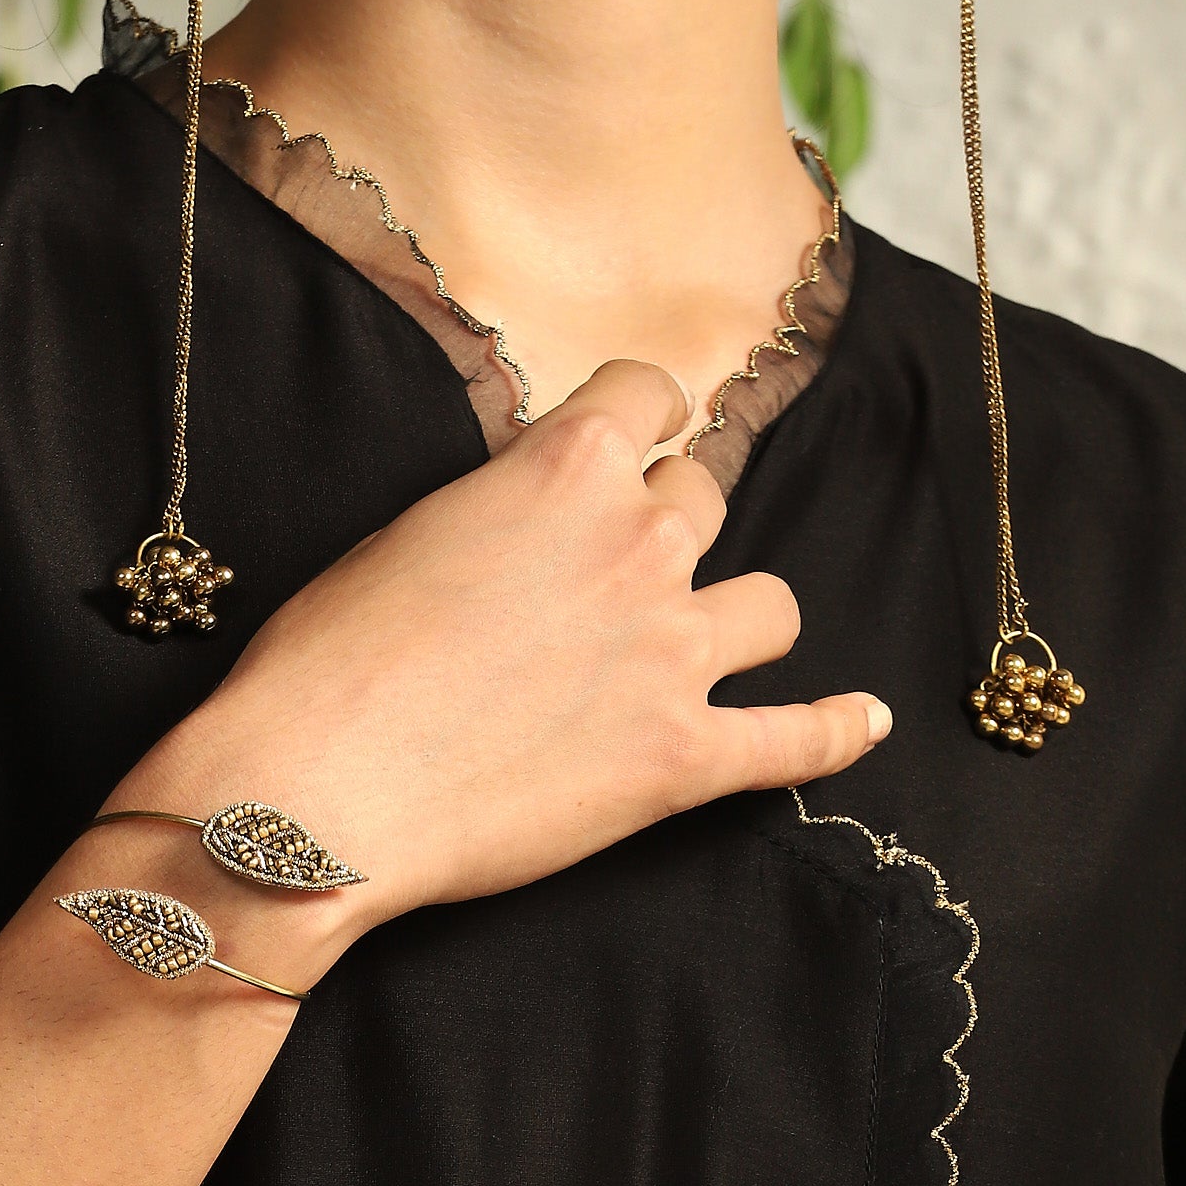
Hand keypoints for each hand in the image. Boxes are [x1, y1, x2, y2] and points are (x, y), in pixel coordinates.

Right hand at [112, 358, 888, 973]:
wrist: (321, 789)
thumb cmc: (328, 664)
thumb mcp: (408, 532)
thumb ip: (494, 506)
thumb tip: (520, 521)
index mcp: (566, 468)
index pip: (649, 395)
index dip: (635, 423)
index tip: (621, 449)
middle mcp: (639, 543)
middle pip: (703, 500)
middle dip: (666, 527)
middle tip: (612, 578)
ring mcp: (672, 653)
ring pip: (769, 605)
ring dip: (741, 615)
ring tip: (707, 642)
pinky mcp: (683, 758)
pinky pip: (795, 739)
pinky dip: (835, 730)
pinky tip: (863, 721)